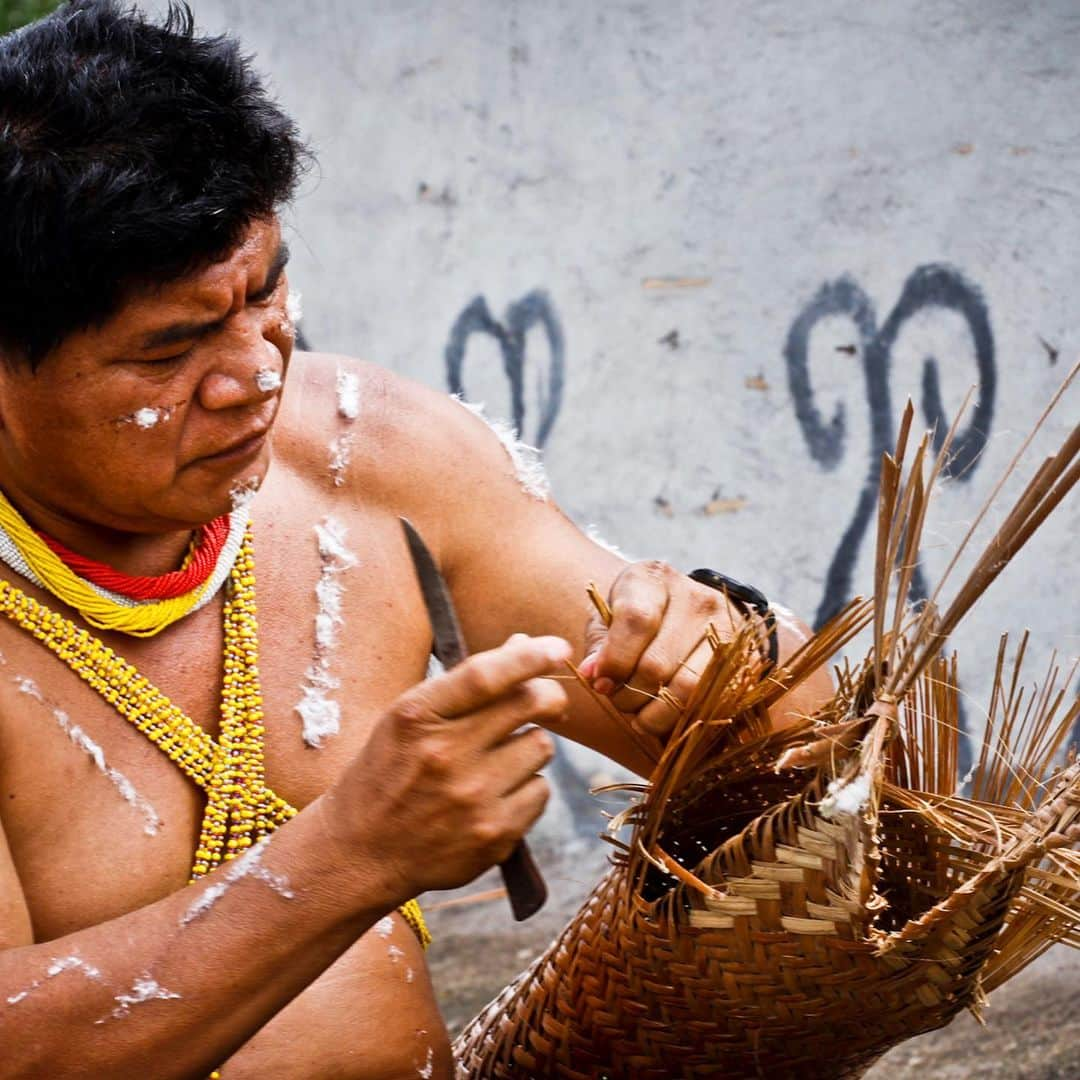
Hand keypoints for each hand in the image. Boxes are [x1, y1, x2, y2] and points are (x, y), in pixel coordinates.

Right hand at [321, 634, 569, 903]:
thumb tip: (524, 644)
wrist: (361, 853)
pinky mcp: (493, 835)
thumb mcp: (409, 719)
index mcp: (416, 717)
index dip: (530, 656)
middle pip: (528, 705)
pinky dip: (527, 788)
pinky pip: (541, 791)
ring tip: (497, 761)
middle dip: (549, 696)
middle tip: (549, 703)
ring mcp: (472, 798)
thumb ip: (464, 683)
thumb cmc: (388, 773)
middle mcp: (444, 755)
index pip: (484, 675)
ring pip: (541, 747)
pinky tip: (495, 796)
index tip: (558, 646)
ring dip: (529, 747)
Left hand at [578, 561, 827, 741]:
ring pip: (687, 688)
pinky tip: (668, 716)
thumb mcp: (609, 619)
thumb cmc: (638, 617)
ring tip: (640, 715)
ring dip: (656, 713)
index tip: (601, 684)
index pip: (636, 621)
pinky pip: (711, 701)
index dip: (615, 661)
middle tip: (619, 701)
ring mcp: (726, 625)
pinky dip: (684, 719)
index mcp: (653, 578)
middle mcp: (694, 597)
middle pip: (657, 663)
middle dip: (630, 695)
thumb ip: (598, 646)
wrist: (694, 614)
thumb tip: (591, 675)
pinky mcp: (745, 656)